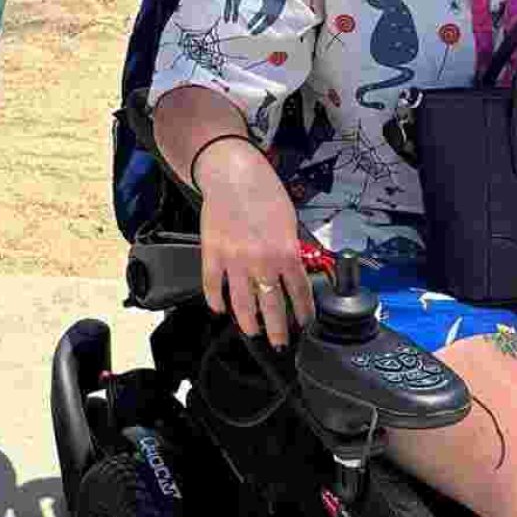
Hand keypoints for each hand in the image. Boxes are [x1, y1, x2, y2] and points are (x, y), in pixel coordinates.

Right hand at [194, 141, 315, 348]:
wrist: (231, 174)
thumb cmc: (263, 191)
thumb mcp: (288, 222)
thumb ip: (290, 251)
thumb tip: (291, 273)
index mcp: (285, 253)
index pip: (299, 294)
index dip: (303, 314)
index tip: (304, 325)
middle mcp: (261, 262)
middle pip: (272, 308)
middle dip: (279, 330)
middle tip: (281, 343)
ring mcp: (234, 261)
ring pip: (242, 305)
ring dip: (249, 323)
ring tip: (254, 332)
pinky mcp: (212, 255)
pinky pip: (212, 286)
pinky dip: (215, 301)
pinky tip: (220, 309)